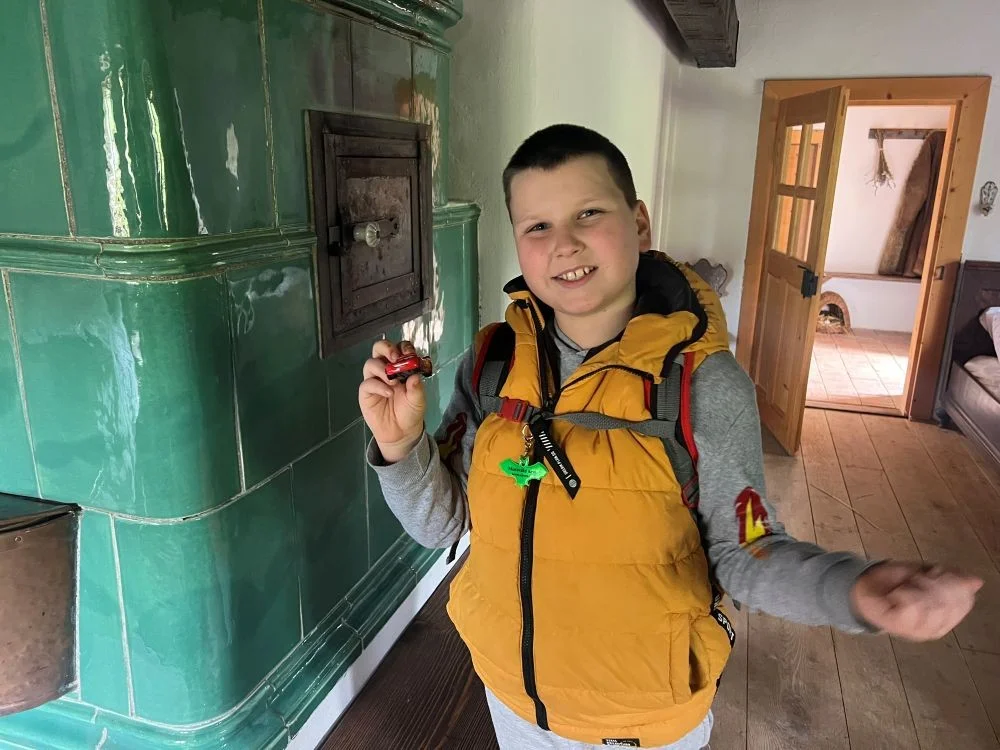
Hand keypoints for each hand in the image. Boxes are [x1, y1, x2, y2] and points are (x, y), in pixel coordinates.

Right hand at [359, 339, 426, 462]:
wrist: (401, 432)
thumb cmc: (410, 411)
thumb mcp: (418, 400)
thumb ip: (417, 387)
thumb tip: (415, 376)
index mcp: (400, 366)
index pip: (399, 348)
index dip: (404, 347)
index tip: (410, 354)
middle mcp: (386, 369)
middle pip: (379, 348)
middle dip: (386, 348)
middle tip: (395, 358)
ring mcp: (375, 379)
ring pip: (370, 363)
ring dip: (382, 369)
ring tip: (393, 381)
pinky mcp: (366, 392)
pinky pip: (367, 383)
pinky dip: (378, 386)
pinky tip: (389, 393)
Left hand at [851, 561, 982, 640]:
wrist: (863, 587)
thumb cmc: (896, 582)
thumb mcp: (926, 574)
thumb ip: (951, 578)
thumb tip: (976, 581)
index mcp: (947, 616)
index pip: (964, 601)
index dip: (954, 581)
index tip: (938, 570)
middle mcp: (936, 628)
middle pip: (949, 603)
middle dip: (935, 583)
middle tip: (919, 576)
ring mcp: (918, 630)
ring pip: (932, 605)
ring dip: (919, 587)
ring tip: (908, 584)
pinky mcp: (899, 627)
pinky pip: (912, 607)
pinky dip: (905, 593)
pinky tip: (898, 592)